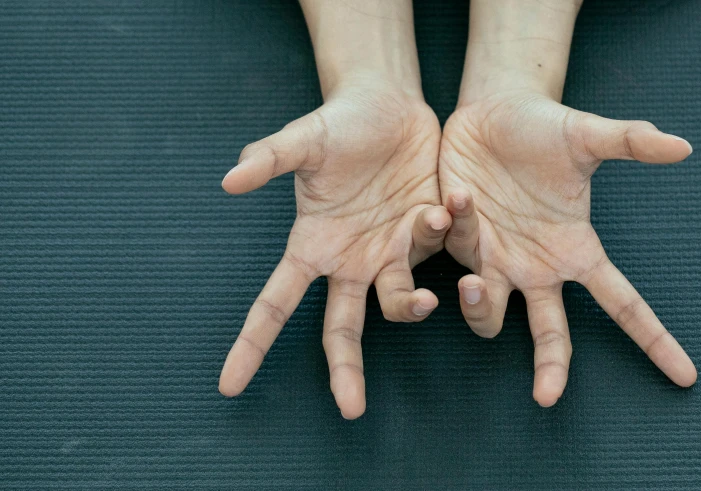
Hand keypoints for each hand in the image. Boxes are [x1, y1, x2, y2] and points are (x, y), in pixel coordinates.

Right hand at [218, 81, 448, 418]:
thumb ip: (268, 159)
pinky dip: (445, 236)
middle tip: (349, 409)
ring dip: (412, 300)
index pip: (275, 304)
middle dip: (345, 369)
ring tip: (423, 268)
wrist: (389, 106)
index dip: (252, 344)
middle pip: (342, 330)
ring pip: (401, 301)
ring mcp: (392, 253)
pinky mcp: (431, 236)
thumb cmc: (337, 126)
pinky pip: (439, 252)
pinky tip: (445, 204)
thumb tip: (228, 181)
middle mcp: (351, 261)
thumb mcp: (302, 141)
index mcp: (312, 247)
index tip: (228, 385)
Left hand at [439, 89, 697, 406]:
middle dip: (551, 367)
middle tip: (547, 397)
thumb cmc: (544, 129)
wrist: (492, 111)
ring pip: (488, 312)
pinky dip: (452, 233)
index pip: (622, 304)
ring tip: (477, 281)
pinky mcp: (456, 241)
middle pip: (551, 333)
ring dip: (480, 304)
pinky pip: (453, 254)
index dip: (653, 340)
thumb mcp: (587, 136)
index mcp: (576, 251)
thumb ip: (630, 143)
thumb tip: (684, 146)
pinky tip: (456, 197)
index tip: (686, 377)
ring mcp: (495, 260)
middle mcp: (537, 267)